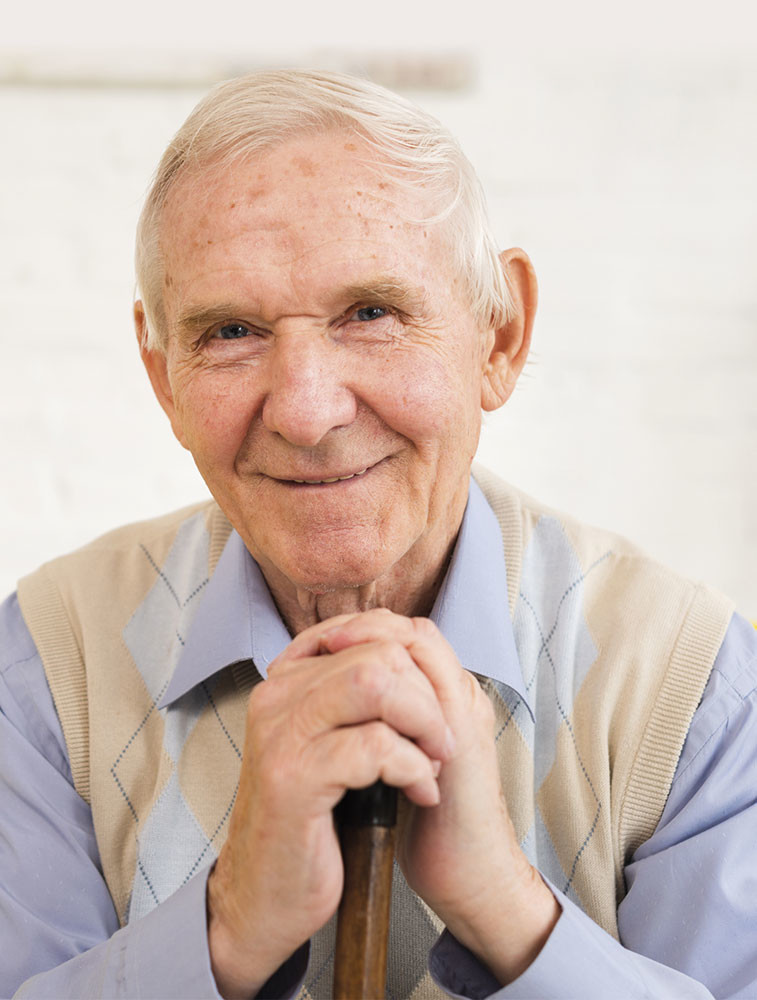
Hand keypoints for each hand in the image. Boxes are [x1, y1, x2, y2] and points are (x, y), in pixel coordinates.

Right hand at [206, 612, 454, 997]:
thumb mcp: (330, 747)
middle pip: (377, 653)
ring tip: (432, 762)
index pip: (367, 635)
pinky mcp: (294, 778)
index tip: (431, 713)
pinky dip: (413, 768)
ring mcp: (282, 734)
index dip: (415, 670)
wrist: (265, 899)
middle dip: (425, 696)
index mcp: (288, 682)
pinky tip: (418, 794)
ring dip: (423, 724)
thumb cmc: (311, 824)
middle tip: (440, 743)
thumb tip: (409, 658)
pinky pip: (375, 745)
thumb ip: (354, 700)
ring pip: (375, 684)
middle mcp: (278, 697)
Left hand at [318, 610, 560, 985]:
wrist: (468, 877)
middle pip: (407, 629)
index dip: (355, 632)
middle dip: (356, 628)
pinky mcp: (462, 731)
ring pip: (417, 641)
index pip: (399, 637)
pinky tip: (350, 683)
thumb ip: (374, 729)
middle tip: (316, 642)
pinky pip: (427, 675)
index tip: (312, 645)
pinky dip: (385, 669)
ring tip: (330, 651)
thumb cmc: (426, 827)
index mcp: (441, 700)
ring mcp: (463, 707)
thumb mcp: (391, 767)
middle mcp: (456, 694)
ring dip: (368, 640)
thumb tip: (323, 714)